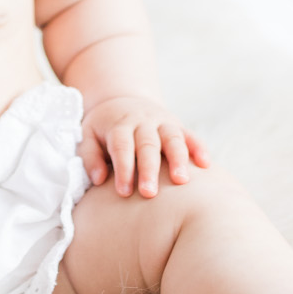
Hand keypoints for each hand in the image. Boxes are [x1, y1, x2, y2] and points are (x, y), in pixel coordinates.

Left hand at [80, 96, 209, 197]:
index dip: (123, 169)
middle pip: (147, 145)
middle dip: (149, 169)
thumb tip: (98, 179)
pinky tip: (206, 164)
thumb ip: (90, 156)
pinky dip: (199, 147)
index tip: (124, 192)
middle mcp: (142, 121)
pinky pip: (191, 135)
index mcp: (119, 125)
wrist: (122, 100)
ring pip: (172, 137)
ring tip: (181, 181)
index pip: (121, 146)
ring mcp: (162, 122)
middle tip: (149, 193)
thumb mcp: (87, 135)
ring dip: (178, 158)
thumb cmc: (103, 128)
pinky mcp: (177, 125)